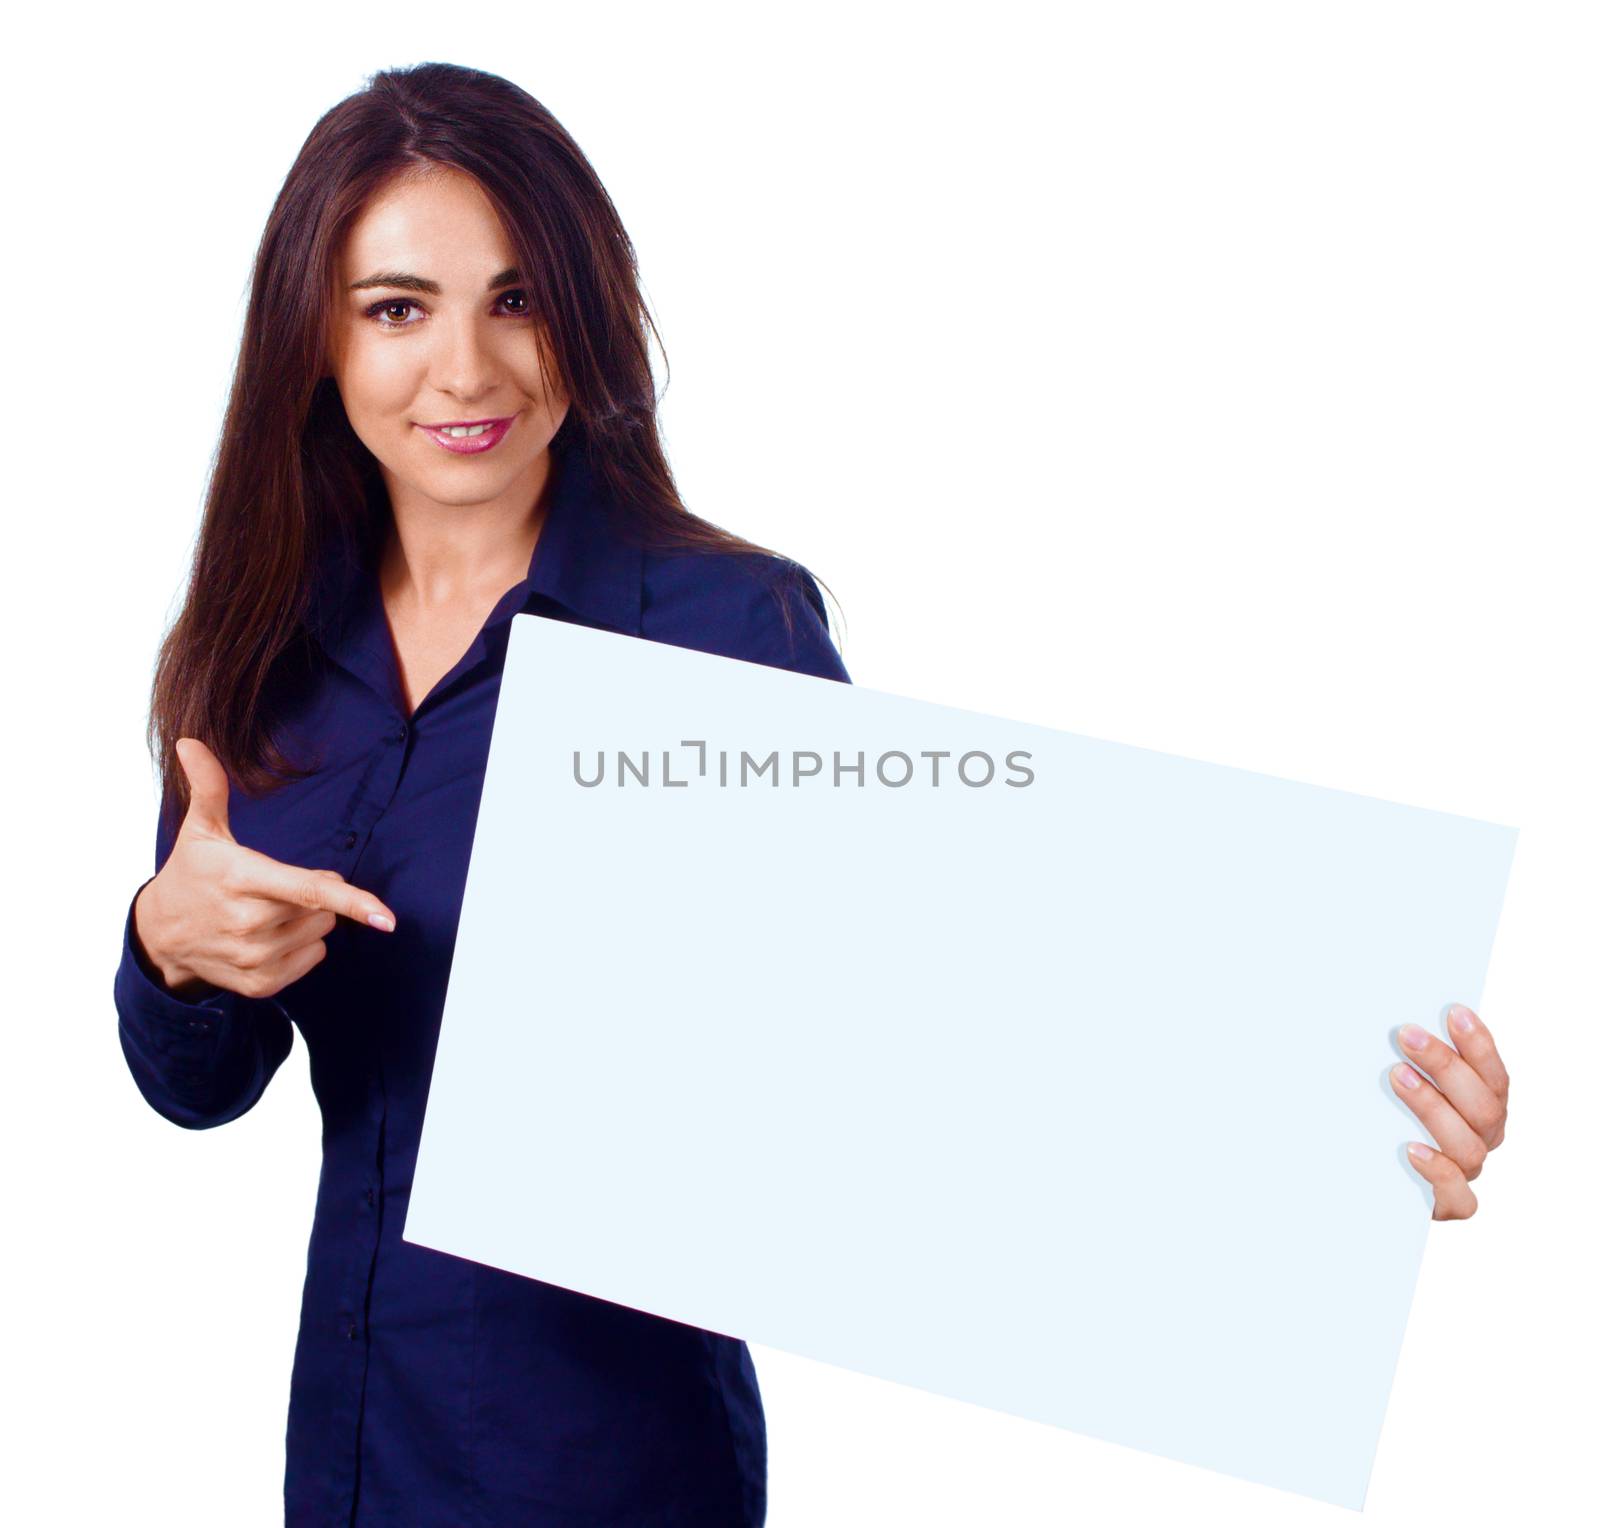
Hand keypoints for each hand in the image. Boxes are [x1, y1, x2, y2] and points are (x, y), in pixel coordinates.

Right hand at [132, 736, 396, 1000]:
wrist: (160, 937)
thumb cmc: (190, 876)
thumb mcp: (199, 830)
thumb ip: (208, 786)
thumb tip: (191, 742)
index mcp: (240, 879)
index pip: (308, 890)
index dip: (352, 901)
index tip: (388, 917)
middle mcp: (248, 922)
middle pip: (323, 909)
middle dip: (314, 894)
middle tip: (274, 888)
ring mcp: (253, 957)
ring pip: (320, 934)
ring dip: (307, 921)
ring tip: (266, 912)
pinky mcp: (259, 983)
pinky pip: (312, 959)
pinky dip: (301, 947)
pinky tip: (268, 937)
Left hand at [1391, 1004, 1508, 1220]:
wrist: (1360, 1176)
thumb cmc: (1379, 1117)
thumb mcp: (1390, 1083)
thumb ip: (1404, 1057)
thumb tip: (1392, 1021)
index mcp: (1480, 1107)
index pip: (1493, 1076)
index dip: (1480, 1045)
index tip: (1454, 1012)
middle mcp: (1479, 1139)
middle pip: (1482, 1106)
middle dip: (1447, 1066)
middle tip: (1408, 1036)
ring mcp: (1465, 1173)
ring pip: (1469, 1146)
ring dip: (1433, 1107)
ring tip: (1397, 1077)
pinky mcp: (1445, 1206)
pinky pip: (1459, 1197)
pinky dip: (1439, 1173)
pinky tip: (1412, 1149)